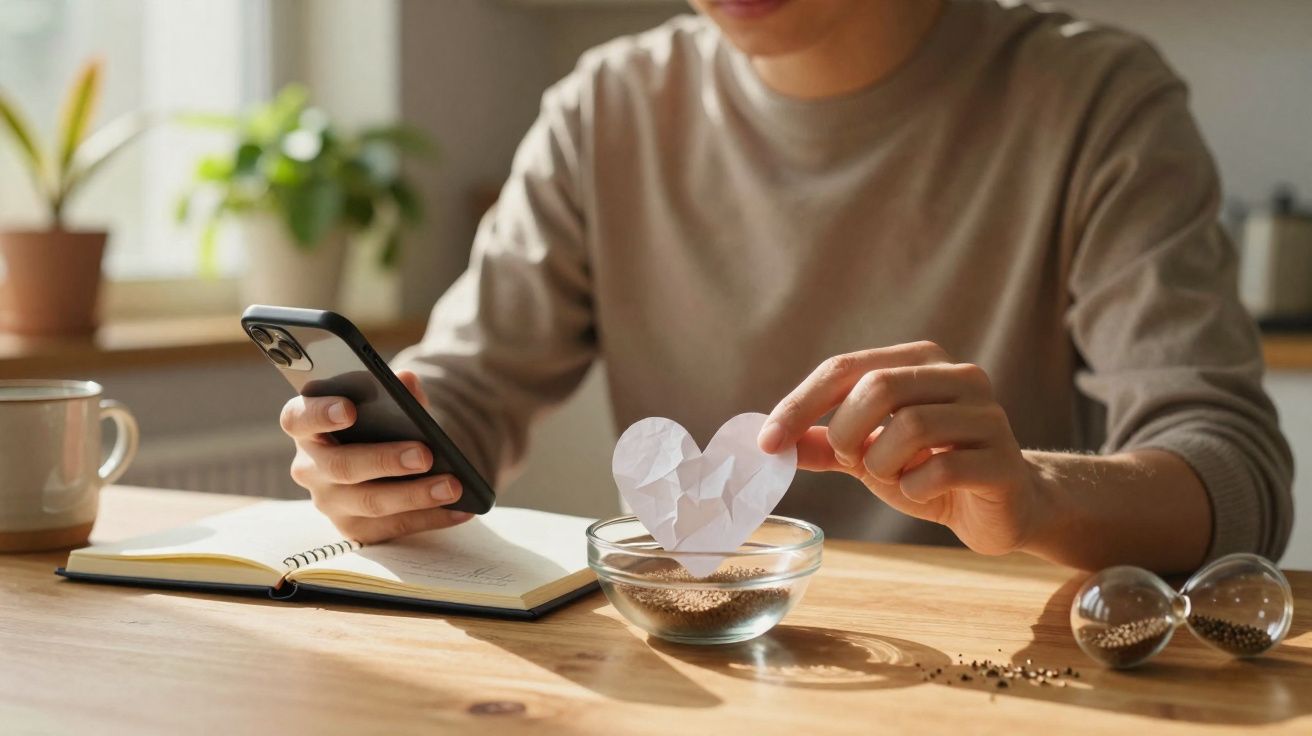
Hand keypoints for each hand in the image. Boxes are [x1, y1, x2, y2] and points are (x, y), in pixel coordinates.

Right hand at [279, 369, 470, 542]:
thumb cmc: (378, 426)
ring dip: (416, 494)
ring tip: (453, 485)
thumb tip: (407, 381)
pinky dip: (431, 518)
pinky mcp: (354, 529)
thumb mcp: (387, 407)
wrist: (384, 464)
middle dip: (385, 460)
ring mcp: (329, 502)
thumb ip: (396, 393)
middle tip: (425, 454)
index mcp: (307, 427)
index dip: (320, 414)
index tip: (349, 409)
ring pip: (371, 502)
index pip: (298, 418)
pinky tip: (461, 509)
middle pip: (342, 466)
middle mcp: (310, 467)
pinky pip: (393, 527)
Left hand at [758, 341, 1050, 555]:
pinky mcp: (1003, 459)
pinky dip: (914, 487)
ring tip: (891, 476)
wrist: (1002, 509)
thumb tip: (770, 441)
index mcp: (920, 361)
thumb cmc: (932, 471)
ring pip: (911, 426)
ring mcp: (987, 415)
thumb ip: (824, 444)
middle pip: (878, 386)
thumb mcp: (870, 454)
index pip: (845, 367)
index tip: (767, 442)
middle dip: (846, 433)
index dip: (799, 405)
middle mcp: (959, 375)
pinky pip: (942, 468)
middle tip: (852, 461)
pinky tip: (920, 491)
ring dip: (881, 464)